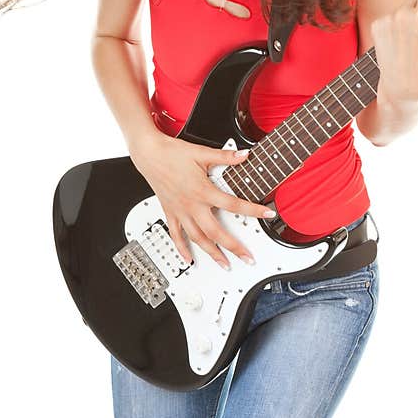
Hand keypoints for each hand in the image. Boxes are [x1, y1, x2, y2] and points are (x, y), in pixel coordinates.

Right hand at [129, 132, 276, 270]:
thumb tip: (244, 155)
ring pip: (197, 238)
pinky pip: (176, 235)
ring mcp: (181, 212)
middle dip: (233, 247)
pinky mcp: (170, 213)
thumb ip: (225, 157)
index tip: (267, 214)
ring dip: (212, 253)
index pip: (233, 204)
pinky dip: (182, 249)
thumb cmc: (173, 154)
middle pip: (216, 232)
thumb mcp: (202, 153)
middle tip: (247, 258)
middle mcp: (192, 205)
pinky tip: (189, 259)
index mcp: (203, 191)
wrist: (150, 155)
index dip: (253, 210)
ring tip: (224, 264)